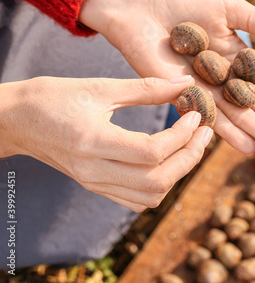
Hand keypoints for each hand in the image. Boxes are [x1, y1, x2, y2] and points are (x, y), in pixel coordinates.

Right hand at [0, 76, 212, 211]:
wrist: (14, 120)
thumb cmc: (51, 97)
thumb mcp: (98, 86)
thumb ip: (145, 88)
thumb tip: (185, 84)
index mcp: (92, 142)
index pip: (152, 152)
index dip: (182, 136)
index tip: (196, 115)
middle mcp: (94, 171)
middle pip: (157, 180)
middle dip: (190, 156)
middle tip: (205, 132)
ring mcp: (94, 183)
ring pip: (151, 195)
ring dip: (179, 172)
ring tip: (192, 144)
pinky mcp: (96, 186)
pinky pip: (137, 200)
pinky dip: (161, 185)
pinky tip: (170, 160)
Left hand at [79, 0, 254, 156]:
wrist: (140, 7)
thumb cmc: (182, 3)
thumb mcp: (230, 8)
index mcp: (240, 61)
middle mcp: (226, 82)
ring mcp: (206, 92)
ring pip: (242, 118)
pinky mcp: (182, 98)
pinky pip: (209, 119)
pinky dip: (228, 134)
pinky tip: (249, 147)